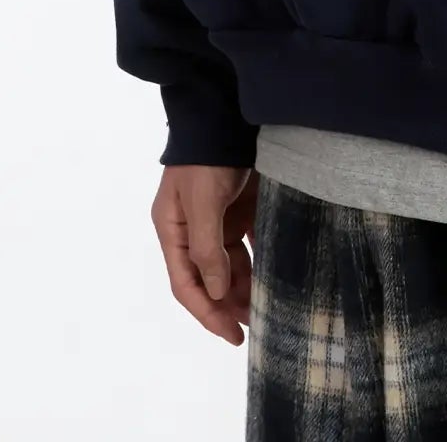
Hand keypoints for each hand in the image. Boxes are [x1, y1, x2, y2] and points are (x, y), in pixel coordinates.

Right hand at [152, 164, 258, 344]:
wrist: (225, 111)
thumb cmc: (207, 157)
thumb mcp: (203, 201)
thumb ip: (208, 247)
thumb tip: (216, 292)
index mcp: (173, 228)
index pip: (186, 283)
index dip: (207, 313)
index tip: (231, 335)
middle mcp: (192, 228)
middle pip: (208, 277)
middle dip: (228, 303)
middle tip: (255, 326)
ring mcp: (216, 217)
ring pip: (229, 263)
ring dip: (244, 285)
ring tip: (266, 307)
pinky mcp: (238, 206)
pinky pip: (247, 242)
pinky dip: (258, 259)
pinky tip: (273, 274)